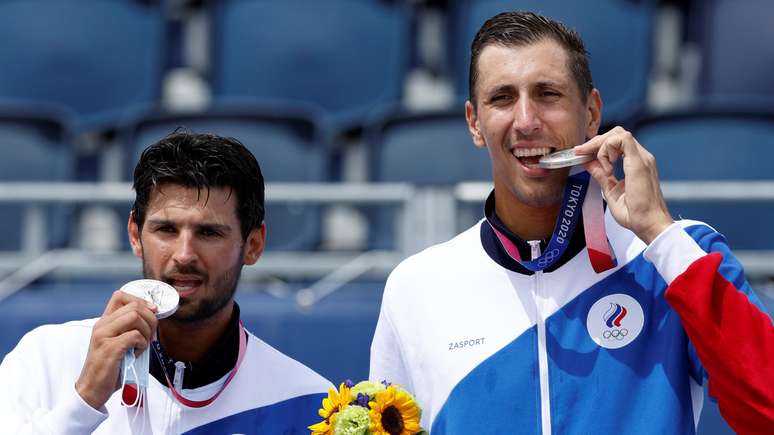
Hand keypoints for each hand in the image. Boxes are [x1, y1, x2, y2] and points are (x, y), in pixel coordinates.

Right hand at [75, 291, 157, 409]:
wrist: (92, 389)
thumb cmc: (109, 367)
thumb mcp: (118, 342)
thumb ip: (130, 328)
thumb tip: (153, 314)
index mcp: (104, 322)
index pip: (120, 296)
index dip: (141, 301)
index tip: (151, 314)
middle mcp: (102, 325)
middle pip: (134, 306)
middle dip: (151, 319)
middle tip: (151, 335)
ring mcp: (104, 336)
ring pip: (135, 317)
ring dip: (147, 331)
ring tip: (143, 345)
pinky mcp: (109, 348)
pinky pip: (134, 335)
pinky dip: (142, 344)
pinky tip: (137, 353)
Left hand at [575, 126, 673, 243]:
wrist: (648, 224)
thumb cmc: (634, 214)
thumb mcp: (611, 190)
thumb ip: (601, 175)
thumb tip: (588, 163)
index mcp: (636, 163)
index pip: (616, 142)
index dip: (597, 145)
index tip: (581, 155)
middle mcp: (641, 157)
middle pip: (616, 133)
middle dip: (595, 142)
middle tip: (581, 154)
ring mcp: (642, 158)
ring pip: (619, 133)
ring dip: (601, 146)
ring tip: (600, 167)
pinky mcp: (640, 162)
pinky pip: (622, 139)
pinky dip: (608, 149)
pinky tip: (607, 167)